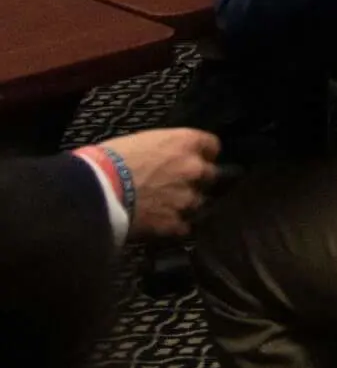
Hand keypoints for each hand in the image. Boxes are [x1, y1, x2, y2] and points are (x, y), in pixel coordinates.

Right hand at [100, 128, 221, 238]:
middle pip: (210, 175)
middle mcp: (194, 168)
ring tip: (166, 207)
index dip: (204, 153)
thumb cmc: (108, 161)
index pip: (212, 145)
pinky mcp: (173, 222)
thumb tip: (164, 157)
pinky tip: (161, 225)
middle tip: (178, 185)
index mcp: (186, 142)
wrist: (94, 191)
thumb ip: (164, 149)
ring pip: (199, 202)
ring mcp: (186, 197)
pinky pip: (184, 226)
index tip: (197, 158)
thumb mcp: (141, 141)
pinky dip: (174, 226)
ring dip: (186, 205)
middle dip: (198, 180)